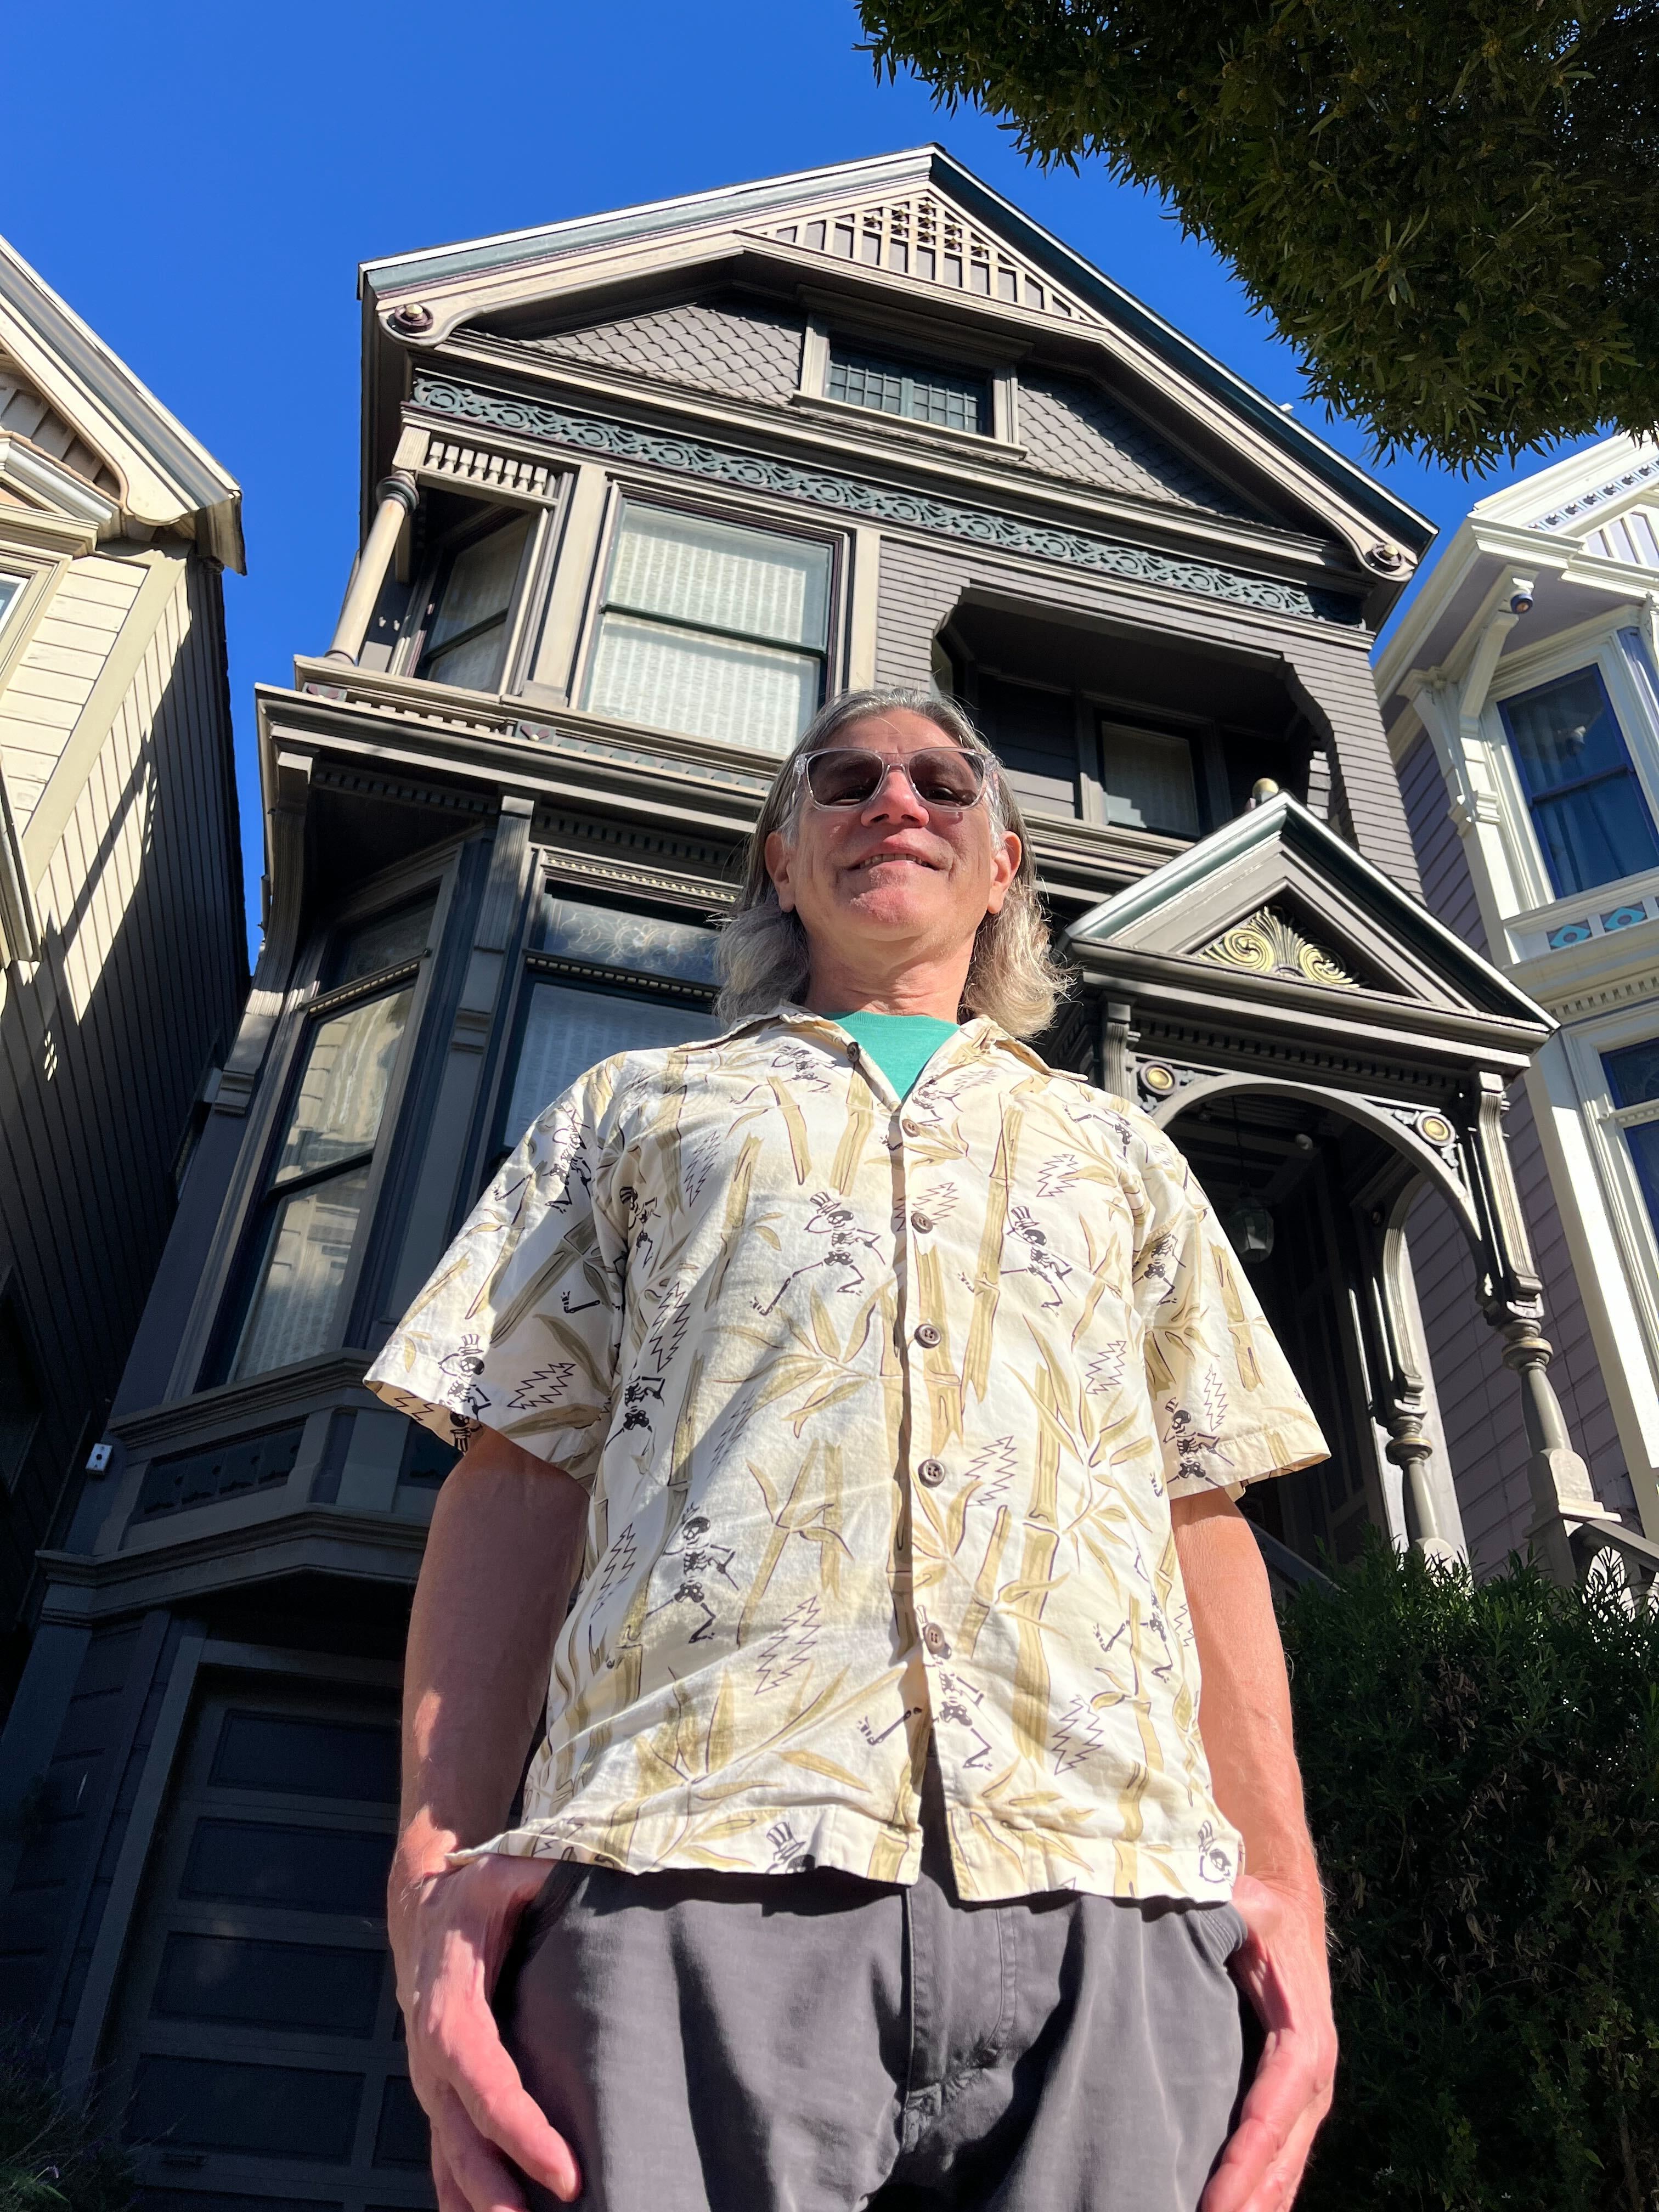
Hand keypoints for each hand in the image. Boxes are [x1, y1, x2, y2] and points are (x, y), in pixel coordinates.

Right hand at [390, 1851, 580, 2210]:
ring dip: (479, 2204)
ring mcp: (433, 2083)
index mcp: (449, 2008)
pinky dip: (465, 2197)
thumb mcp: (502, 1869)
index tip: (564, 2168)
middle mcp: (433, 2057)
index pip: (482, 2080)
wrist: (424, 1909)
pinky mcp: (442, 2096)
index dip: (519, 2128)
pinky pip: (448, 2156)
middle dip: (501, 2188)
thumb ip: (537, 1869)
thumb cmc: (473, 1893)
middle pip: (461, 2138)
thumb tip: (581, 1866)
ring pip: (448, 2159)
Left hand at [1200, 1871, 1335, 2211]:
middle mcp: (1313, 2079)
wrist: (1289, 1909)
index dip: (1244, 2162)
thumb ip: (1233, 1908)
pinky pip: (1281, 2157)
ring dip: (1258, 2205)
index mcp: (1303, 2041)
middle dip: (1249, 2201)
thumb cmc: (1260, 1910)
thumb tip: (1220, 1906)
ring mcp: (1307, 2095)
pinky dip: (1264, 2193)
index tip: (1213, 2202)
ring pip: (1285, 2169)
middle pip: (1281, 2159)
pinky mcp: (1293, 2099)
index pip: (1271, 2114)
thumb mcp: (1247, 1904)